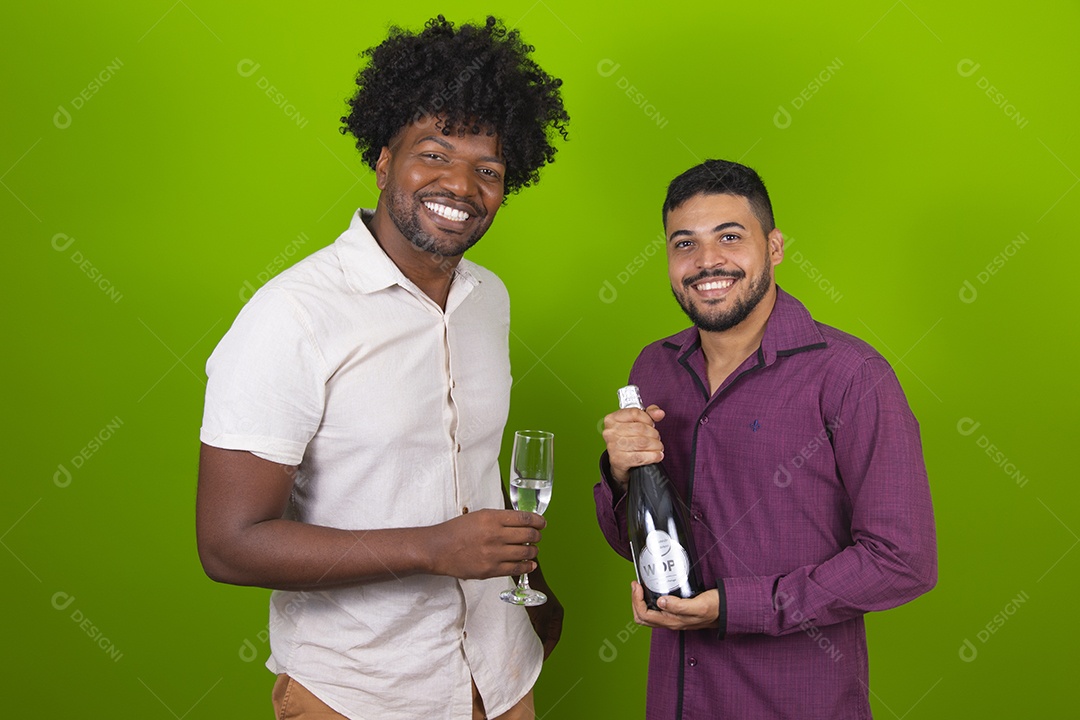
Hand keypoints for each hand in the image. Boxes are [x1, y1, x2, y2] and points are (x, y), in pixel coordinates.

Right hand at [427, 509, 544, 579]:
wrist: (438, 549)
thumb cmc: (456, 531)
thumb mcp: (478, 516)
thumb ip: (500, 519)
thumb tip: (521, 522)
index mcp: (492, 518)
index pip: (524, 518)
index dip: (538, 521)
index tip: (542, 523)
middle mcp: (495, 535)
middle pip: (528, 535)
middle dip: (537, 535)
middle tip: (537, 536)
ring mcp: (493, 554)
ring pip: (525, 552)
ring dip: (533, 551)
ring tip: (532, 550)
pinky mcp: (490, 570)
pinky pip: (516, 569)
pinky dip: (527, 566)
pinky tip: (530, 564)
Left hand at [523, 566, 563, 658]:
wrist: (524, 575)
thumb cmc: (533, 591)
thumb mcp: (539, 615)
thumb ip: (541, 631)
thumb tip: (539, 646)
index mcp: (556, 615)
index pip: (554, 638)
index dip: (548, 650)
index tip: (540, 659)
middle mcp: (550, 615)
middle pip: (546, 636)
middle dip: (539, 647)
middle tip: (531, 658)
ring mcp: (541, 613)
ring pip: (538, 632)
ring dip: (532, 640)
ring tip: (525, 651)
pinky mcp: (531, 611)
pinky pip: (531, 626)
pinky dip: (527, 633)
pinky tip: (520, 639)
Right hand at [602, 405, 665, 489]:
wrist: (619, 460)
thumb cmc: (627, 439)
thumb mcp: (636, 422)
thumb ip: (649, 414)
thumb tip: (659, 413)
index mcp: (612, 419)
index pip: (635, 413)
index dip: (648, 419)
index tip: (651, 424)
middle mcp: (610, 432)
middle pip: (640, 428)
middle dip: (654, 434)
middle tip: (656, 438)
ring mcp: (613, 446)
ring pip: (642, 443)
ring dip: (655, 445)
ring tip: (658, 447)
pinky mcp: (618, 460)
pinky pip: (640, 457)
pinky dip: (653, 456)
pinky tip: (657, 455)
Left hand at [630, 581, 719, 631]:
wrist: (727, 611)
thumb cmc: (715, 608)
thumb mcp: (698, 605)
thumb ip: (679, 606)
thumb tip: (660, 601)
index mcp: (672, 621)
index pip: (645, 615)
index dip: (636, 600)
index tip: (637, 585)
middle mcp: (671, 622)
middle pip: (642, 618)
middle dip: (635, 601)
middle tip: (636, 585)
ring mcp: (673, 618)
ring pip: (648, 615)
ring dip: (640, 602)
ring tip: (640, 587)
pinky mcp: (677, 613)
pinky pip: (657, 611)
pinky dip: (649, 601)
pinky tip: (653, 590)